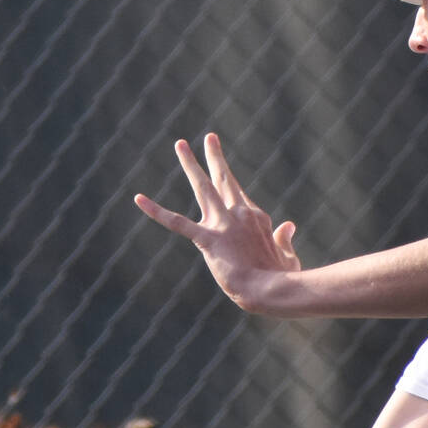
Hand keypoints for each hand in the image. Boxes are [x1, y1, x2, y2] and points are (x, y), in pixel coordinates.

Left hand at [135, 133, 301, 311]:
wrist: (271, 289)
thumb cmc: (282, 278)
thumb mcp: (287, 255)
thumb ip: (285, 239)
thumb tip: (288, 226)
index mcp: (257, 219)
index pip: (242, 202)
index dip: (239, 206)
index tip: (242, 218)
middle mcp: (240, 214)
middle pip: (225, 180)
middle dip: (215, 158)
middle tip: (209, 138)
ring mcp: (223, 224)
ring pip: (203, 187)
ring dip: (191, 164)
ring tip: (180, 144)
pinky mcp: (208, 238)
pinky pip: (177, 222)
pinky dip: (156, 210)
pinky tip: (139, 198)